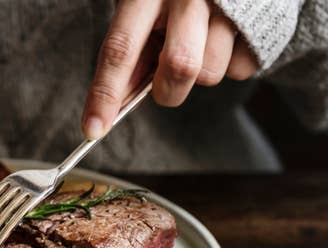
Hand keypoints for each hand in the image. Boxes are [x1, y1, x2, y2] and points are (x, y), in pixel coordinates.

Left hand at [82, 0, 258, 139]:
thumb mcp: (145, 8)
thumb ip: (133, 49)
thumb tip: (118, 100)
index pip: (121, 49)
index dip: (105, 94)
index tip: (93, 129)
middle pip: (178, 66)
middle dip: (167, 91)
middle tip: (164, 84)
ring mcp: (228, 6)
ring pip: (210, 73)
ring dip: (198, 74)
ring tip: (200, 42)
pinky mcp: (260, 21)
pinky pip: (240, 69)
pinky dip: (229, 64)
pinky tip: (224, 38)